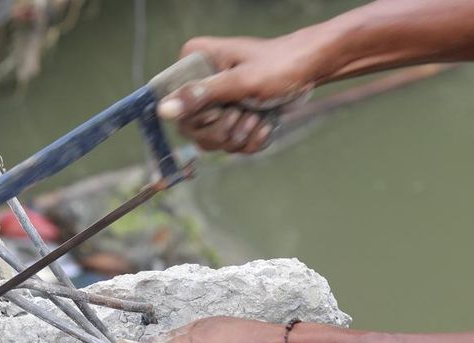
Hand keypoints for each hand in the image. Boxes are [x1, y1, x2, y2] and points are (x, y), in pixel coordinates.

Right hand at [159, 34, 323, 152]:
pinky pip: (231, 147)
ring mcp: (213, 104)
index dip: (202, 117)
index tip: (228, 107)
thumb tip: (163, 110)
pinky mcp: (229, 120)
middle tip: (247, 110)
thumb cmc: (280, 66)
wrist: (311, 70)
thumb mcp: (241, 82)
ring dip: (242, 135)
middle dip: (227, 129)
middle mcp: (196, 84)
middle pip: (192, 131)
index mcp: (192, 64)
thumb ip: (201, 96)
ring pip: (212, 143)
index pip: (174, 107)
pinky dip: (252, 140)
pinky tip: (264, 123)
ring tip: (258, 113)